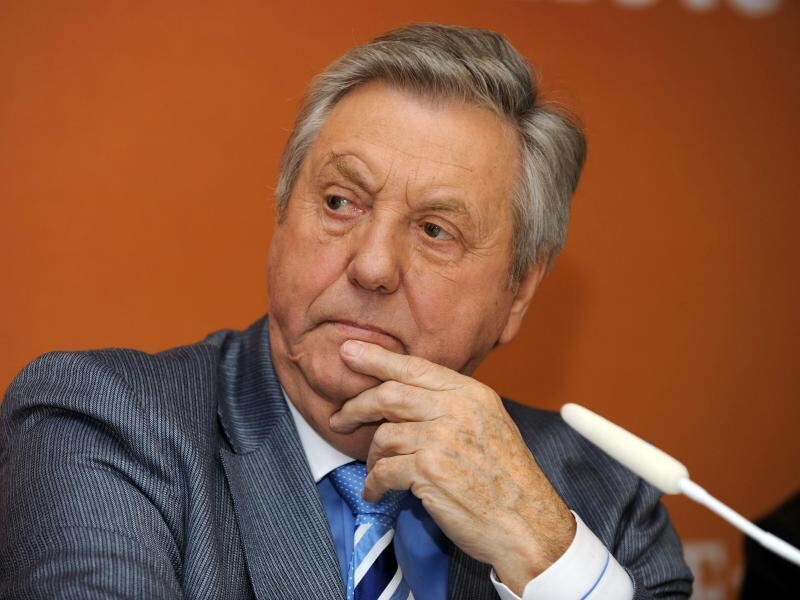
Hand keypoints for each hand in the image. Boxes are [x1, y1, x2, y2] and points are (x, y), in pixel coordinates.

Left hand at [329, 339, 575, 594]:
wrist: (527, 524)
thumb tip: (408, 394)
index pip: (414, 367)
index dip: (376, 359)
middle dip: (357, 406)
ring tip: (377, 471)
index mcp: (471, 394)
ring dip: (373, 456)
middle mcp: (456, 409)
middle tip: (341, 418)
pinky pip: (384, 470)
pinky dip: (374, 484)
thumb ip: (453, 405)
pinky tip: (377, 492)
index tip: (348, 351)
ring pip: (384, 435)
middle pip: (389, 395)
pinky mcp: (429, 471)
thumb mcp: (490, 424)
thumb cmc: (507, 479)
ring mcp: (442, 439)